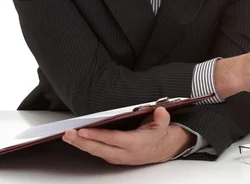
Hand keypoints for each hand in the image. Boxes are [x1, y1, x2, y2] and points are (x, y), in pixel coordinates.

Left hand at [62, 107, 194, 164]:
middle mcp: (123, 152)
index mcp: (134, 143)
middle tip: (68, 133)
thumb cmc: (157, 135)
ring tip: (67, 136)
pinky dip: (85, 146)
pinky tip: (77, 140)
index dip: (97, 135)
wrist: (160, 149)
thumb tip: (161, 111)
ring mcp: (116, 156)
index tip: (83, 130)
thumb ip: (162, 117)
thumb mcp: (163, 125)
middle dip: (81, 141)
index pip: (112, 139)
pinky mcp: (112, 157)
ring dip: (80, 144)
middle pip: (98, 148)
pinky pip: (96, 152)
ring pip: (95, 151)